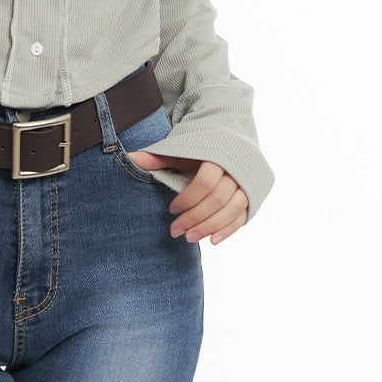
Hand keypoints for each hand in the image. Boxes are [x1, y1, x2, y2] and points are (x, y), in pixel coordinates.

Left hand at [127, 151, 246, 245]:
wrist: (231, 141)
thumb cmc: (201, 149)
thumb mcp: (181, 150)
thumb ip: (158, 156)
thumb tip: (129, 158)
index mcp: (218, 156)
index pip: (205, 182)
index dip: (188, 199)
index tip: (171, 209)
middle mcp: (236, 170)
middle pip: (217, 199)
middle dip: (195, 218)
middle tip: (175, 232)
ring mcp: (246, 184)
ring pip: (232, 210)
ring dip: (210, 227)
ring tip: (190, 238)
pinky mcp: (252, 196)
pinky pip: (243, 216)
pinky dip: (229, 230)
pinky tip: (213, 241)